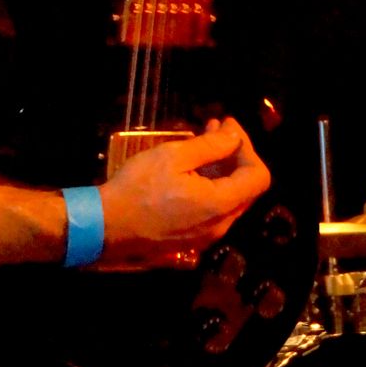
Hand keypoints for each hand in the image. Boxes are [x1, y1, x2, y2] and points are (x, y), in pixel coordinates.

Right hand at [98, 117, 269, 267]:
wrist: (106, 226)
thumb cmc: (138, 187)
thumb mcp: (173, 156)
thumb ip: (211, 146)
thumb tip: (235, 135)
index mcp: (220, 205)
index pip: (259, 176)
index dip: (248, 147)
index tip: (227, 127)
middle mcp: (221, 225)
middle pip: (246, 188)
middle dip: (236, 155)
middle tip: (215, 128)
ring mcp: (207, 236)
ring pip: (229, 198)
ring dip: (222, 168)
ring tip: (201, 142)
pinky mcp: (192, 239)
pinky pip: (213, 210)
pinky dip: (211, 185)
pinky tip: (190, 169)